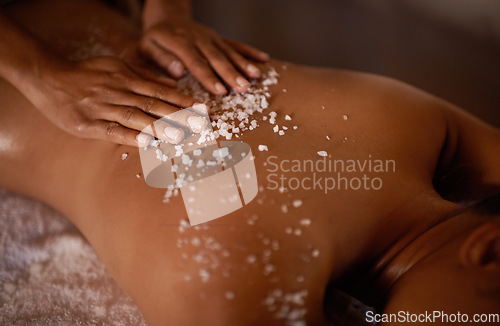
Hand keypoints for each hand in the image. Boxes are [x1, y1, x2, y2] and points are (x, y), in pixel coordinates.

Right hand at [26, 56, 205, 145]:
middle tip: (200, 125)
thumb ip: (145, 76)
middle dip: (178, 116)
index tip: (201, 110)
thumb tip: (173, 85)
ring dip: (159, 127)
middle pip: (153, 105)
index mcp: (126, 78)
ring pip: (135, 118)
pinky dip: (129, 137)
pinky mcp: (86, 124)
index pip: (160, 92)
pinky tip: (146, 144)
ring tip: (180, 137)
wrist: (48, 78)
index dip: (182, 101)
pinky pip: (111, 131)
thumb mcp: (116, 66)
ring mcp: (102, 108)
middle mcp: (117, 92)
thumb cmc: (86, 74)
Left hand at [140, 20, 269, 94]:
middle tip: (243, 88)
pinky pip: (236, 44)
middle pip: (217, 57)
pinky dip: (250, 51)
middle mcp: (198, 39)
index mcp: (179, 43)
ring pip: (229, 51)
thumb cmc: (155, 39)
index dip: (209, 77)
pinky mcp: (218, 38)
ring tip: (256, 77)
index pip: (196, 62)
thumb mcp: (146, 48)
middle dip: (231, 74)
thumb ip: (160, 59)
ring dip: (244, 64)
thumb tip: (178, 71)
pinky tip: (264, 59)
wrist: (167, 17)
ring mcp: (211, 38)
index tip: (220, 92)